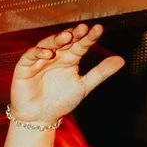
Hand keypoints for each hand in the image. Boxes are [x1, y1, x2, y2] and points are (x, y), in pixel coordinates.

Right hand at [8, 23, 124, 126]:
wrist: (40, 117)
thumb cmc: (61, 101)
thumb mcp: (84, 86)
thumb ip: (100, 73)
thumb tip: (121, 60)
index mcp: (70, 59)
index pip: (81, 44)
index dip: (89, 37)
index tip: (98, 29)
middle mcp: (56, 55)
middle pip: (65, 41)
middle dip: (73, 34)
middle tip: (83, 28)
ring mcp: (40, 59)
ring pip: (48, 44)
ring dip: (57, 40)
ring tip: (68, 36)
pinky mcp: (25, 65)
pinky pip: (31, 55)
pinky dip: (39, 53)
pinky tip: (49, 53)